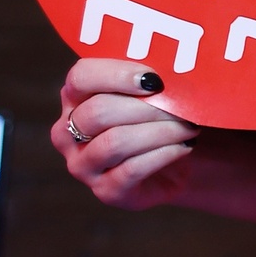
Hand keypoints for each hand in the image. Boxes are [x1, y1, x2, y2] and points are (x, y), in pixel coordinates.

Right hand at [52, 58, 199, 208]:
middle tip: (180, 106)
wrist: (179, 164)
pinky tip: (184, 146)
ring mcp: (83, 165)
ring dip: (159, 131)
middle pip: (98, 112)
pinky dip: (163, 154)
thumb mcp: (153, 92)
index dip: (116, 75)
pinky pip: (131, 170)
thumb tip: (169, 65)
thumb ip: (149, 76)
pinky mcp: (105, 191)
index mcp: (75, 97)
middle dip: (145, 107)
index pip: (81, 77)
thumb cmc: (162, 117)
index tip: (154, 80)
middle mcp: (68, 132)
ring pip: (115, 142)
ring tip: (188, 127)